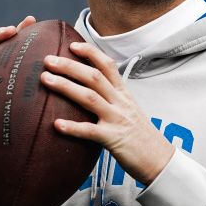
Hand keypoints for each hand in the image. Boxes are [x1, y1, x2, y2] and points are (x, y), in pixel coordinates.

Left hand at [40, 41, 174, 184]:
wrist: (160, 160)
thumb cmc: (142, 137)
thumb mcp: (130, 111)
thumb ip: (113, 99)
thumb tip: (91, 92)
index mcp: (124, 94)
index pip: (108, 65)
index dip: (90, 52)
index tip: (72, 45)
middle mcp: (120, 103)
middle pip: (93, 77)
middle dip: (69, 65)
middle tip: (48, 60)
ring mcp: (117, 120)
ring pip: (89, 97)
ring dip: (65, 86)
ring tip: (46, 79)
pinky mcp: (113, 139)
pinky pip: (90, 131)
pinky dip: (73, 127)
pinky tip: (56, 124)